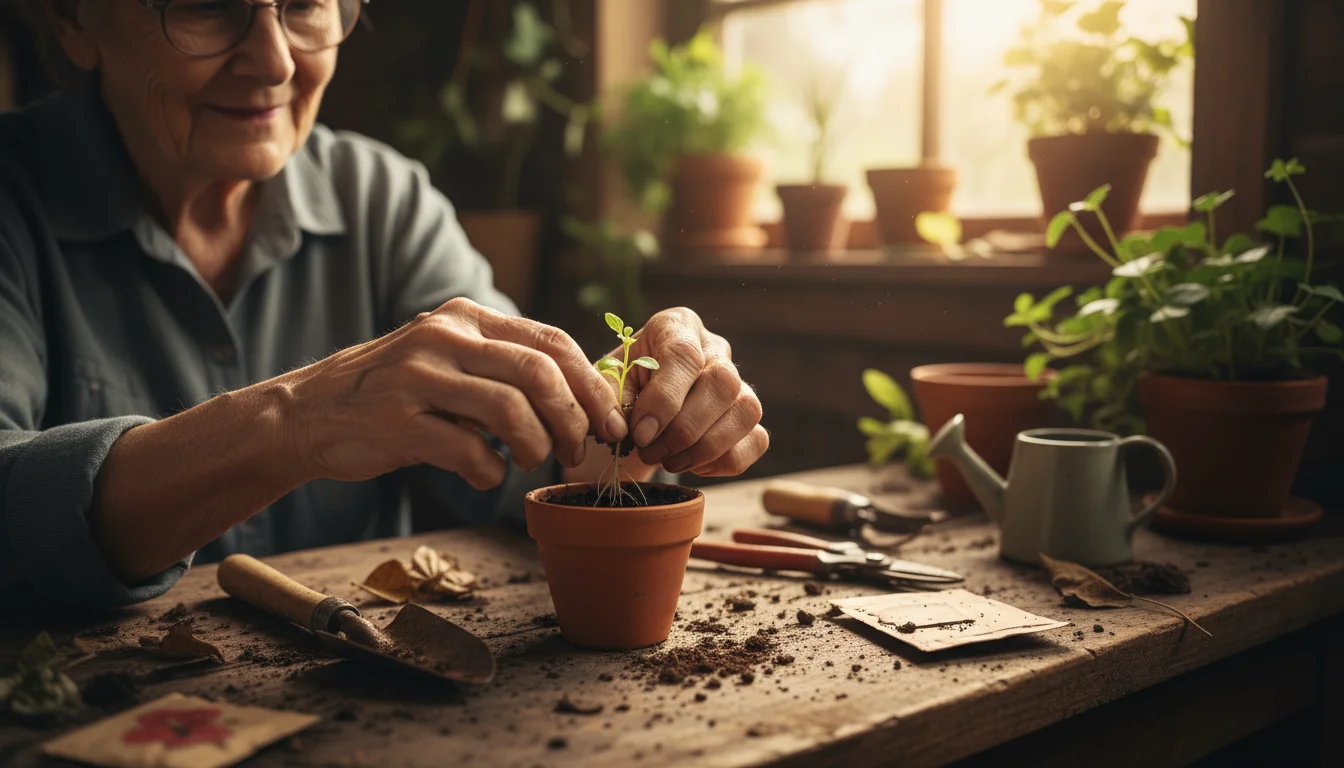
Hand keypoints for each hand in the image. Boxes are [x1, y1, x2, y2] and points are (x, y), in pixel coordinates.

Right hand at [281, 298, 625, 488]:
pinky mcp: (398, 421)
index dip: (592, 385)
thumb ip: (501, 365)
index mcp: (465, 317)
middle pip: (540, 373)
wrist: (307, 413)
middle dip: (574, 419)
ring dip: (536, 445)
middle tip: (580, 449)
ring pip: (511, 409)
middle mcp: (444, 337)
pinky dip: (490, 471)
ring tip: (530, 461)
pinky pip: (468, 450)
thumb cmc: (394, 393)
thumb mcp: (447, 358)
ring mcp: (418, 377)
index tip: (610, 422)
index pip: (551, 341)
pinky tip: (486, 475)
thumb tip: (581, 397)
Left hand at [612, 308, 767, 476]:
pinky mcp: (748, 417)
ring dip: (705, 448)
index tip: (640, 433)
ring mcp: (739, 381)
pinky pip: (756, 440)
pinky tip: (692, 463)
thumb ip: (611, 402)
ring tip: (668, 461)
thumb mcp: (603, 387)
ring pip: (746, 410)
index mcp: (676, 327)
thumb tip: (631, 431)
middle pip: (723, 382)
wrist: (631, 411)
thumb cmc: (616, 392)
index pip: (684, 355)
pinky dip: (724, 461)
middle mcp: (714, 348)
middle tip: (651, 452)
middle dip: (685, 429)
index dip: (664, 400)